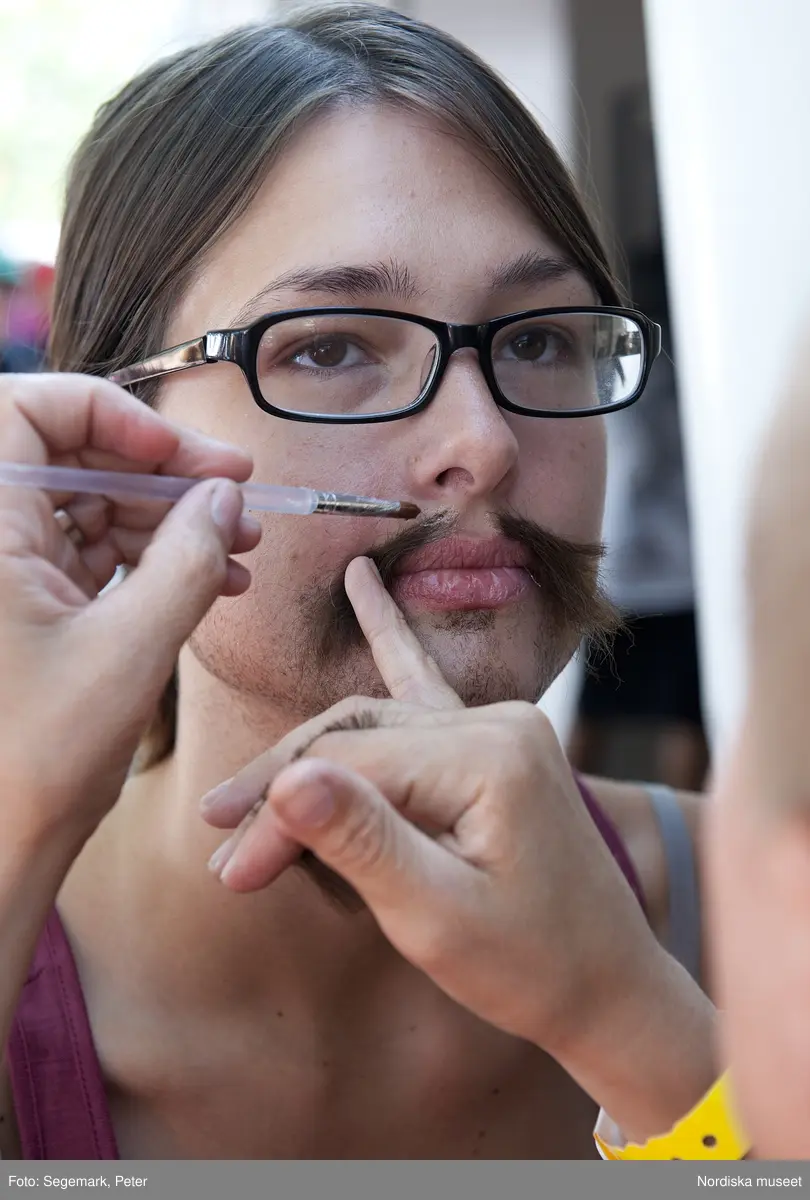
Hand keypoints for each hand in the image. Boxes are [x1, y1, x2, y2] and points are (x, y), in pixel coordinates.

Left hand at [0, 373, 260, 846]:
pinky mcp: (23, 603)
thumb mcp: (131, 650)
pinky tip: (215, 579)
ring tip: (242, 550)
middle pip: (73, 455)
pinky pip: (90, 552)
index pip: (31, 410)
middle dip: (162, 474)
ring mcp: (0, 570)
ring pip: (89, 505)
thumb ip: (187, 559)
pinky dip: (150, 560)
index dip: (117, 418)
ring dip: (168, 520)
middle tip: (240, 496)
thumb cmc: (37, 762)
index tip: (189, 457)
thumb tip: (225, 496)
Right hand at [202, 559, 716, 1140]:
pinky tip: (360, 583)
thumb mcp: (436, 917)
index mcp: (491, 756)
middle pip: (356, 737)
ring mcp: (501, 724)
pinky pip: (424, 687)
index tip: (231, 871)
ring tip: (241, 803)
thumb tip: (286, 779)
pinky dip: (387, 639)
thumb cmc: (529, 965)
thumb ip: (362, 841)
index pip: (351, 768)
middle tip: (223, 849)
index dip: (279, 814)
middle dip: (284, 792)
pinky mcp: (497, 741)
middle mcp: (500, 721)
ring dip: (312, 762)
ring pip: (374, 724)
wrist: (610, 986)